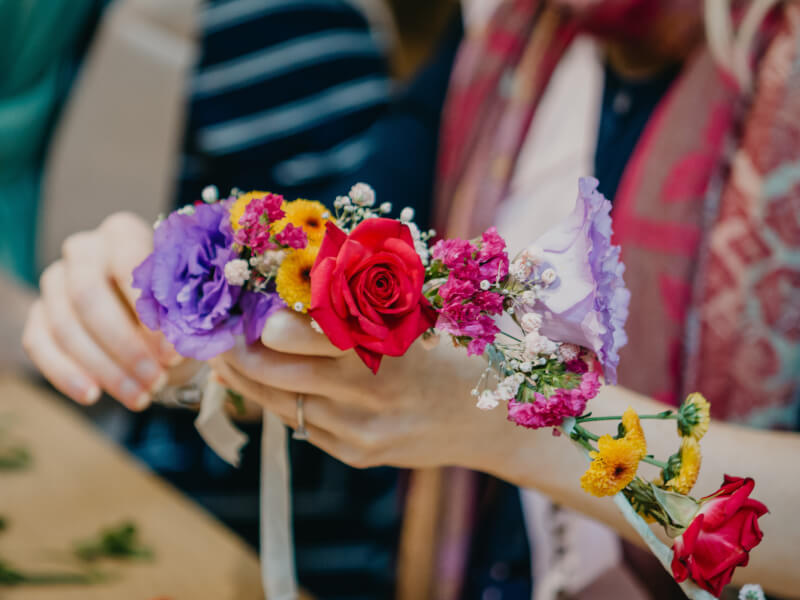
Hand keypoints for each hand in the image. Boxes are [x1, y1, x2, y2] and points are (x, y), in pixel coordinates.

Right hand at [22, 212, 185, 409]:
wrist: (153, 326)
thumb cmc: (176, 308)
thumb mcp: (188, 308)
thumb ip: (182, 316)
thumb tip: (177, 342)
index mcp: (123, 234)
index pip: (128, 265)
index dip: (149, 313)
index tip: (172, 353)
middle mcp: (83, 250)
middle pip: (87, 296)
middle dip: (123, 346)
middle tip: (155, 379)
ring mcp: (54, 281)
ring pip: (66, 326)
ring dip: (104, 368)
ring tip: (140, 396)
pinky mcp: (38, 314)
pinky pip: (40, 344)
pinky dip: (66, 374)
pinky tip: (93, 395)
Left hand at [209, 310, 512, 469]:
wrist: (489, 421)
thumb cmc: (452, 354)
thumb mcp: (418, 317)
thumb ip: (361, 303)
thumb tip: (297, 288)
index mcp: (382, 344)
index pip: (298, 333)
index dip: (261, 323)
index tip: (244, 309)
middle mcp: (367, 392)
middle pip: (275, 374)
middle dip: (239, 355)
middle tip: (222, 338)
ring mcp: (360, 430)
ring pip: (282, 404)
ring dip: (252, 382)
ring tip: (234, 361)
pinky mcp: (358, 454)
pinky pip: (304, 426)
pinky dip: (286, 404)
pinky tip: (280, 387)